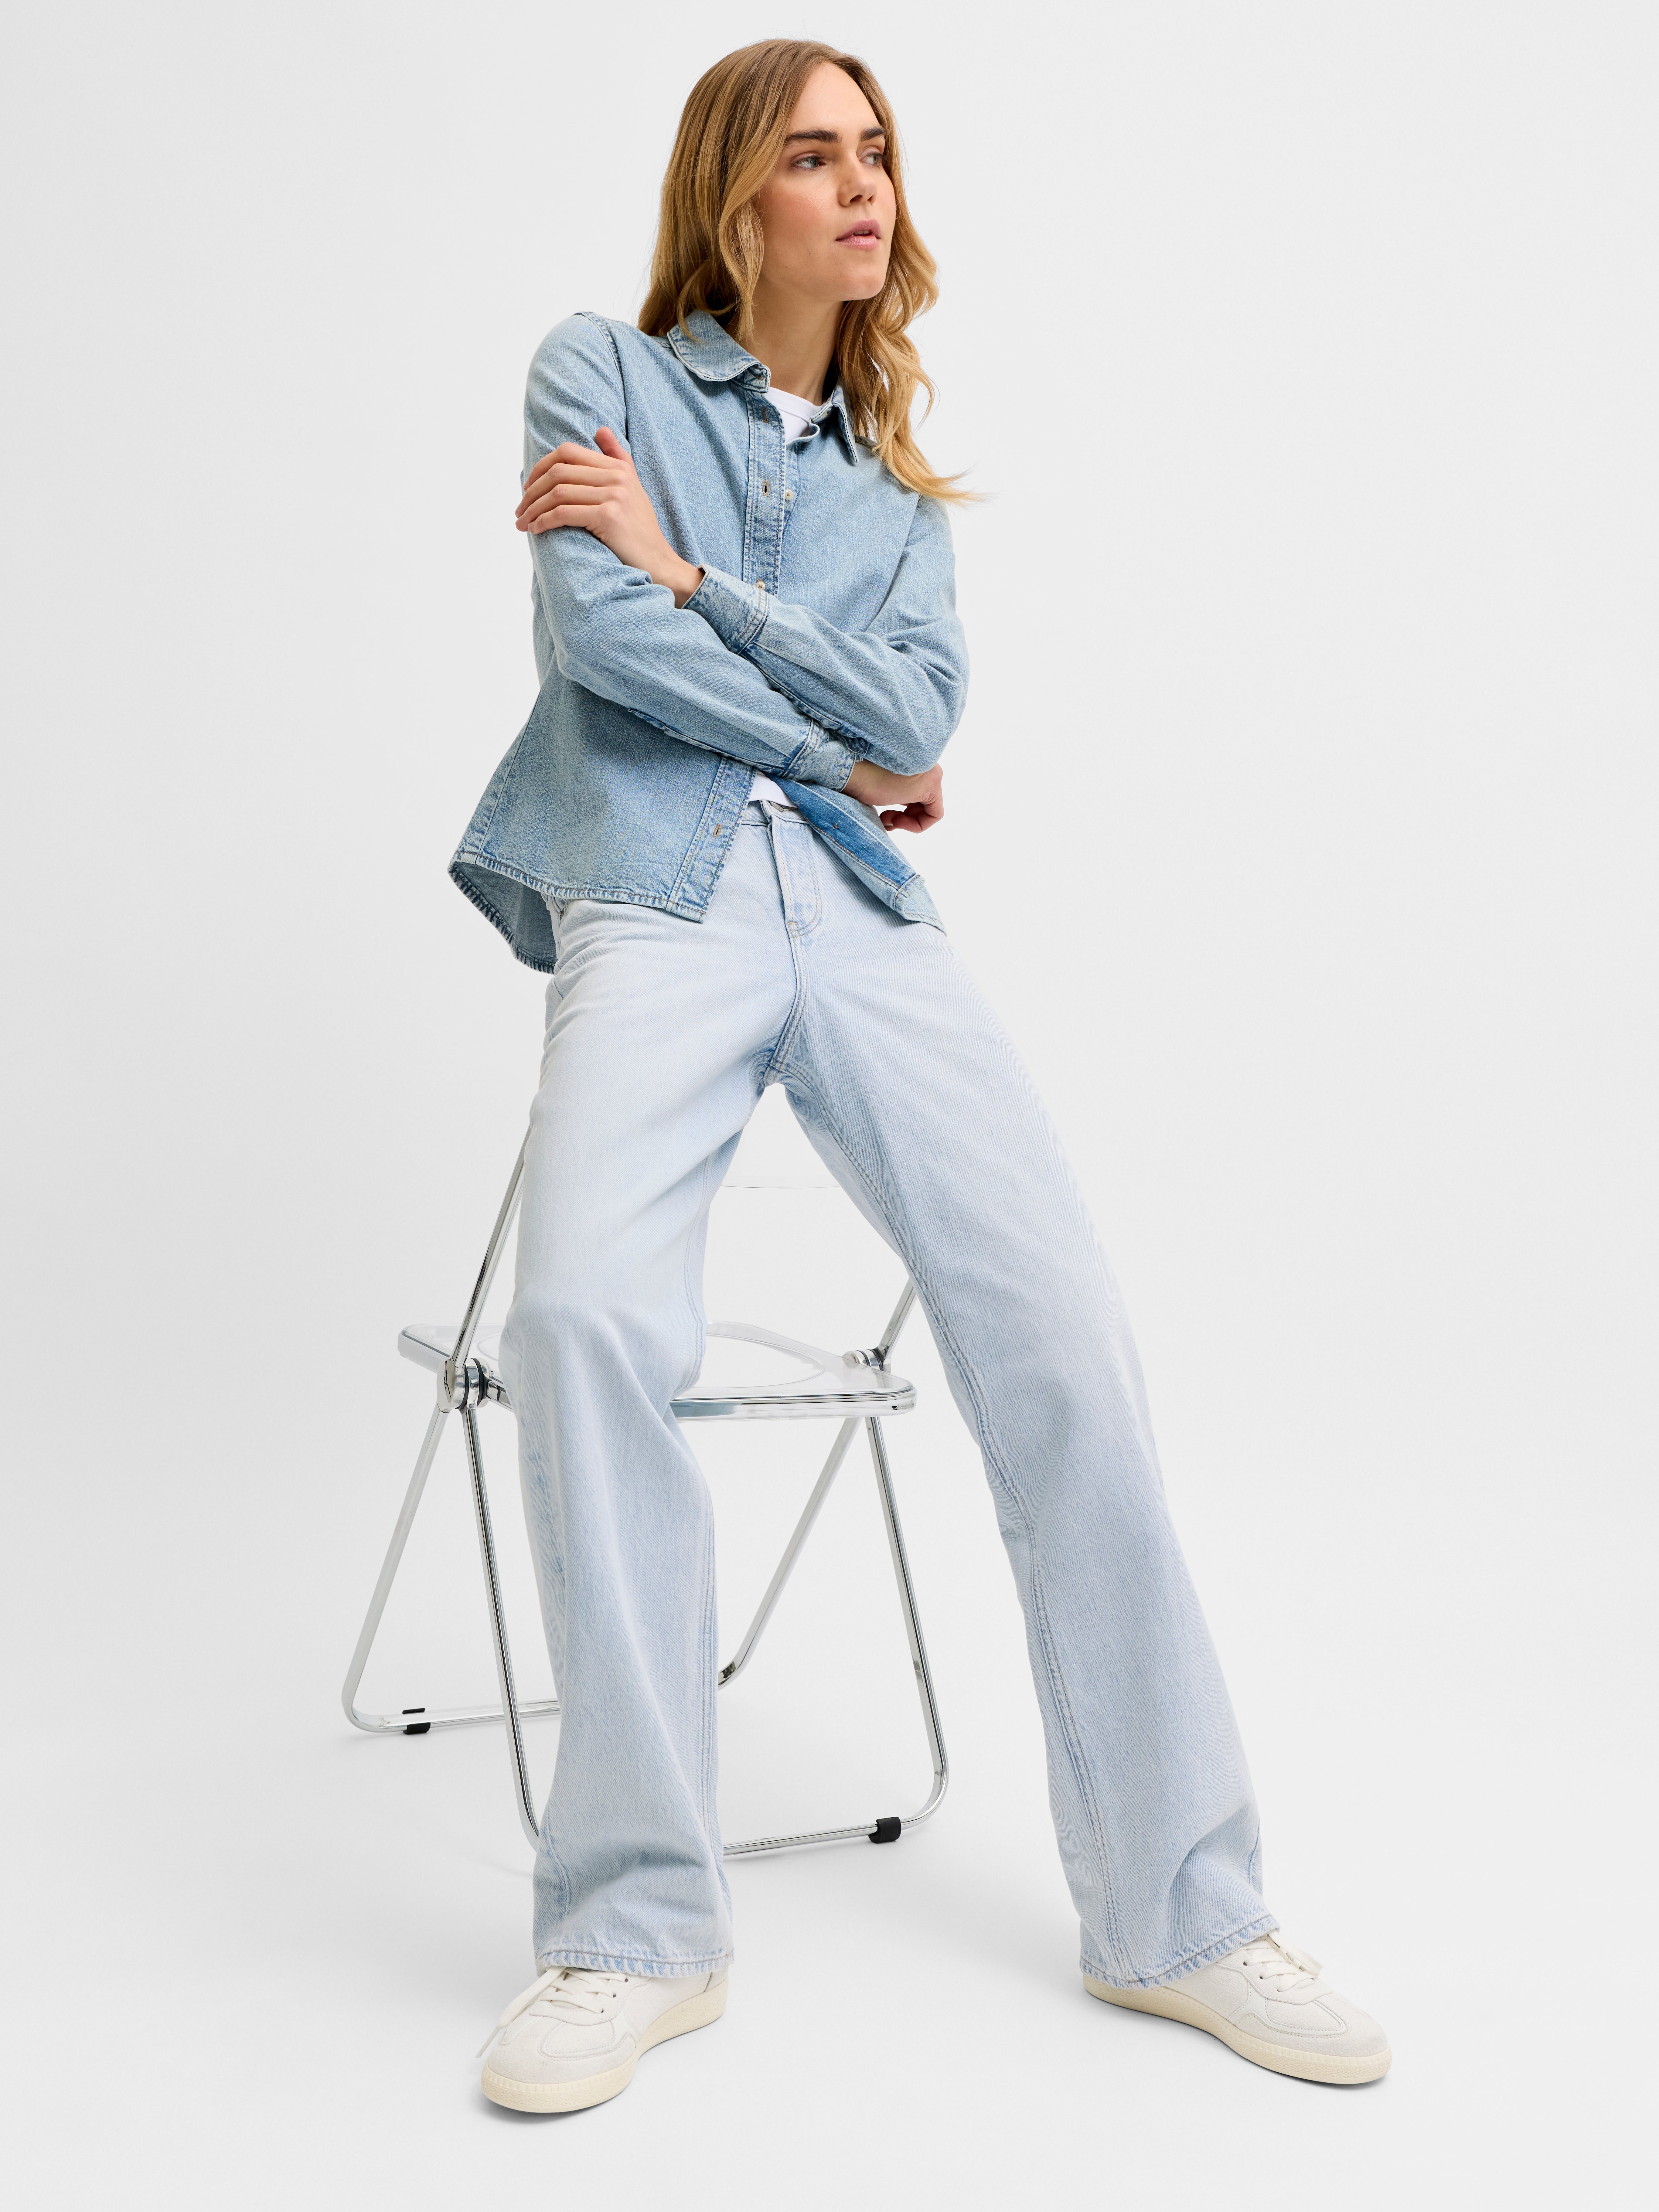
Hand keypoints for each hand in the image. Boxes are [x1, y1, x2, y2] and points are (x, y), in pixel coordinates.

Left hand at [516, 429, 703, 605]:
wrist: (658, 562)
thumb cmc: (639, 530)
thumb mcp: (632, 488)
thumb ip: (617, 457)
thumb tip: (600, 429)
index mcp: (618, 467)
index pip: (568, 453)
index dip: (540, 467)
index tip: (528, 488)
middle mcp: (617, 476)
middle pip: (558, 471)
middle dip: (532, 491)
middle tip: (520, 510)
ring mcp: (614, 495)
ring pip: (557, 492)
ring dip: (533, 509)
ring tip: (522, 523)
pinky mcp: (608, 516)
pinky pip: (563, 513)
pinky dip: (544, 521)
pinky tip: (536, 530)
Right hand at [843, 759, 943, 832]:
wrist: (853, 770)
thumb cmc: (861, 779)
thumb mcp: (884, 788)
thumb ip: (900, 795)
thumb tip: (903, 814)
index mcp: (916, 764)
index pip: (918, 797)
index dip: (902, 813)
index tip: (884, 816)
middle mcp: (928, 765)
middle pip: (923, 803)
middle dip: (903, 817)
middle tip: (883, 819)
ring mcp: (932, 772)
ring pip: (928, 809)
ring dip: (906, 821)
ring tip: (885, 819)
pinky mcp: (932, 783)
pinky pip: (935, 815)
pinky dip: (918, 825)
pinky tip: (897, 822)